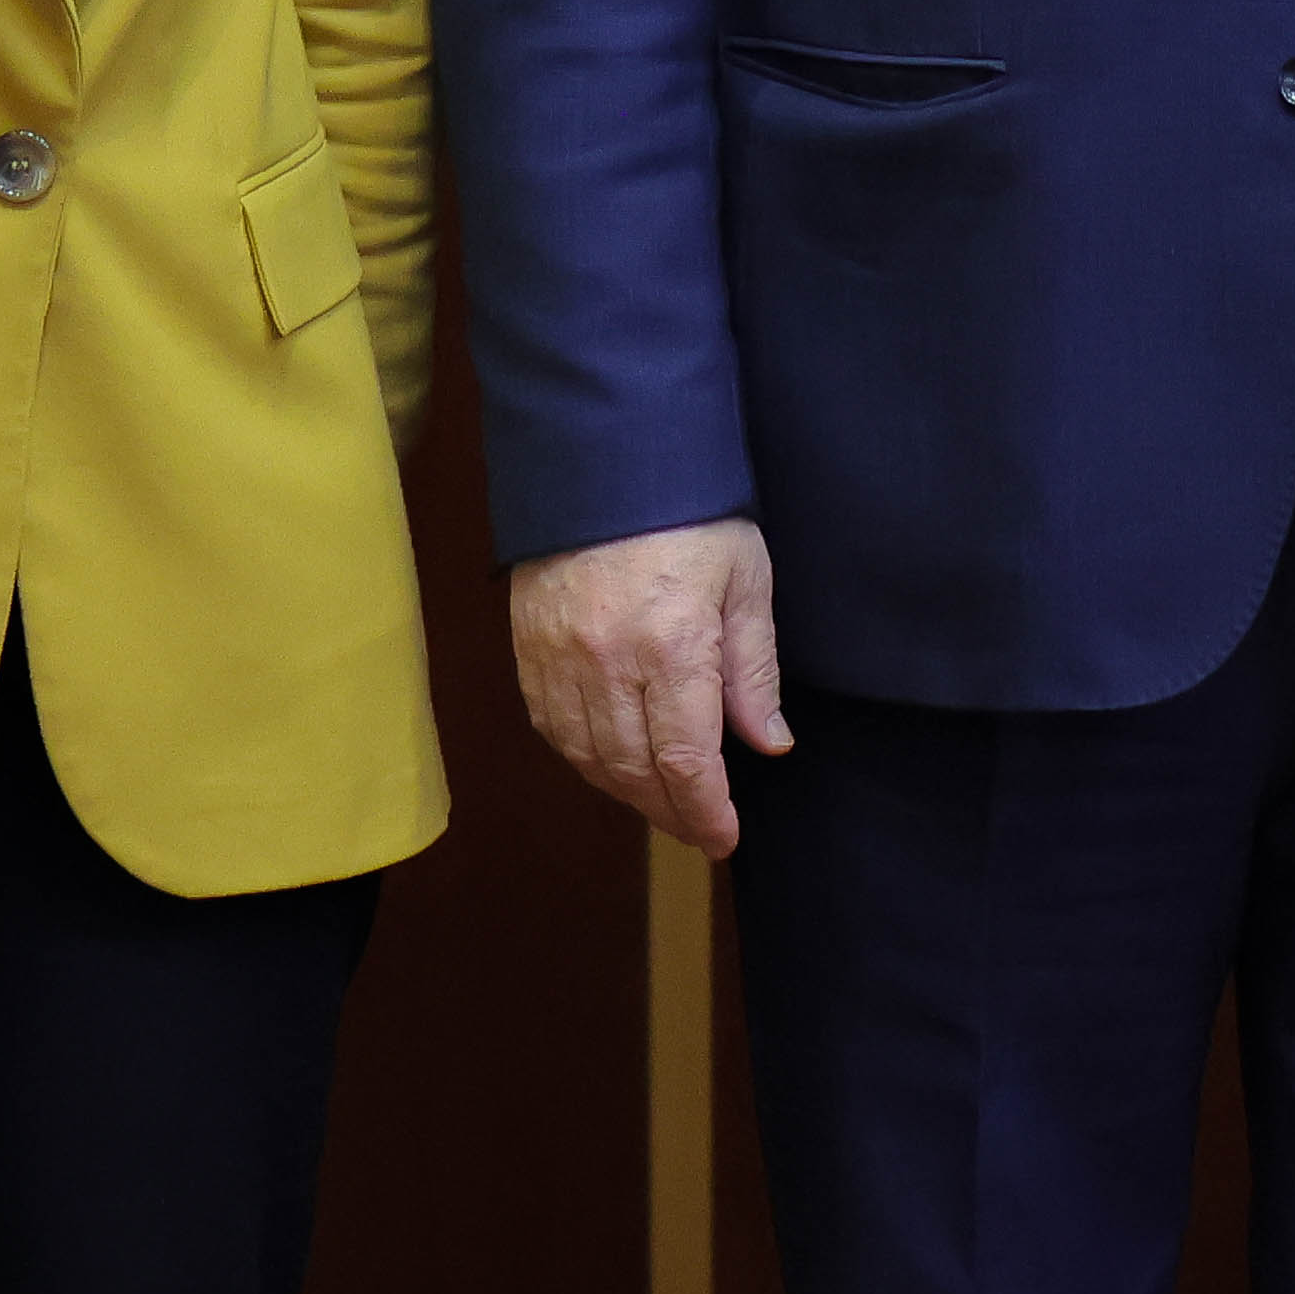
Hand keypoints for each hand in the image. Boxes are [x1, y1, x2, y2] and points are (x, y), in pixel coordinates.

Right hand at [511, 519, 795, 854]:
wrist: (605, 455)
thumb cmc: (689, 512)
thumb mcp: (745, 581)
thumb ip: (754, 670)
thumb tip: (768, 743)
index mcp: (672, 647)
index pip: (685, 761)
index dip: (704, 812)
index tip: (723, 838)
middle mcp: (607, 663)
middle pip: (633, 771)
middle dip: (670, 812)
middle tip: (698, 829)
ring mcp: (558, 658)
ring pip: (587, 757)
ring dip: (626, 792)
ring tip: (661, 804)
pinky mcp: (527, 647)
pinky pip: (550, 727)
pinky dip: (581, 757)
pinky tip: (609, 763)